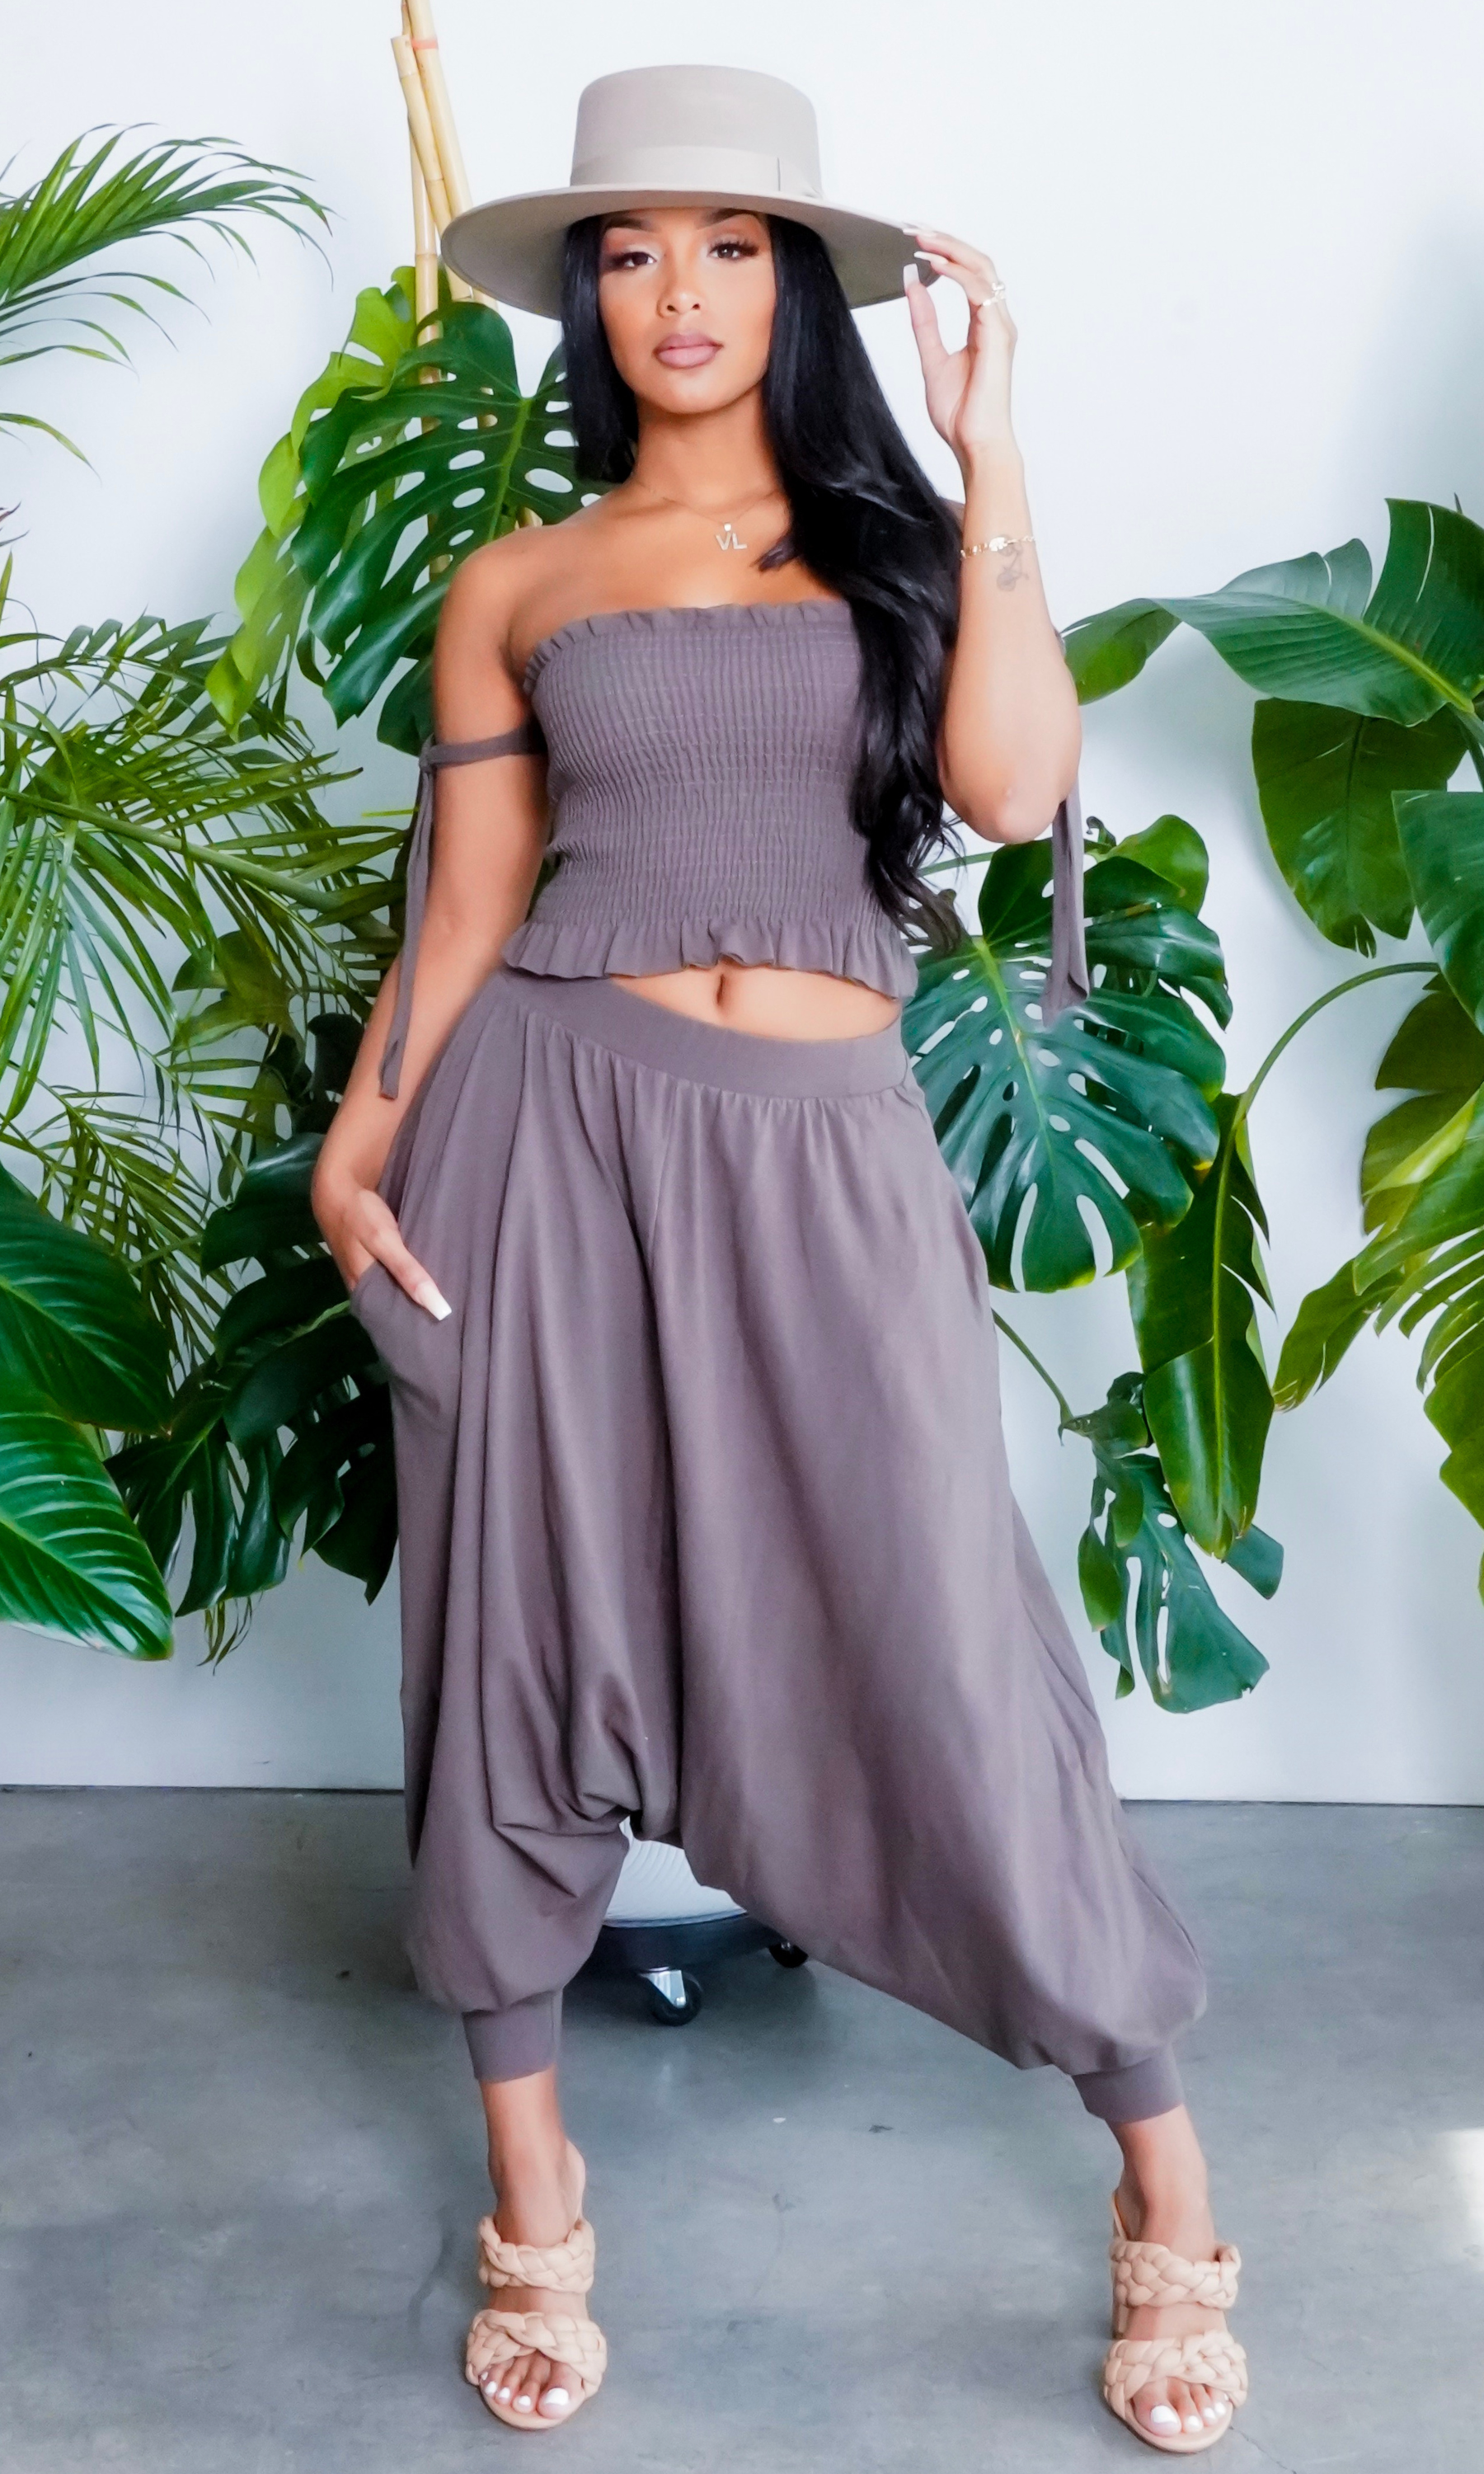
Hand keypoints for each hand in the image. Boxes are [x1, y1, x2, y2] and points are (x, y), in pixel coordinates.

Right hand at [312, 1171, 450, 1318]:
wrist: (337, 1187)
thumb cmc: (359, 1215)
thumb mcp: (384, 1241)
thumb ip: (408, 1272)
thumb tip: (438, 1309)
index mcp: (363, 1290)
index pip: (393, 1321)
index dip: (418, 1326)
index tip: (447, 1331)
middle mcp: (364, 1287)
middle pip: (396, 1306)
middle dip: (421, 1311)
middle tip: (456, 1317)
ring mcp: (368, 1272)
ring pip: (396, 1291)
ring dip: (417, 1294)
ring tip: (452, 1301)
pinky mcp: (374, 1259)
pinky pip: (395, 1275)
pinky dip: (411, 1277)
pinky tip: (432, 1277)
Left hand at [904, 228, 1017, 470]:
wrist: (974, 445)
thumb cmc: (960, 414)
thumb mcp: (931, 359)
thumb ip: (924, 322)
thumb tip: (911, 284)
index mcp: (984, 324)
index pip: (969, 273)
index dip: (946, 252)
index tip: (917, 240)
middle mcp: (997, 320)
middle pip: (978, 263)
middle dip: (948, 241)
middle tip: (916, 228)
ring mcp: (1001, 327)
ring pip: (982, 269)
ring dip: (951, 250)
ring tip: (921, 239)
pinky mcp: (998, 336)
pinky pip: (979, 292)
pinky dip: (956, 274)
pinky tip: (933, 266)